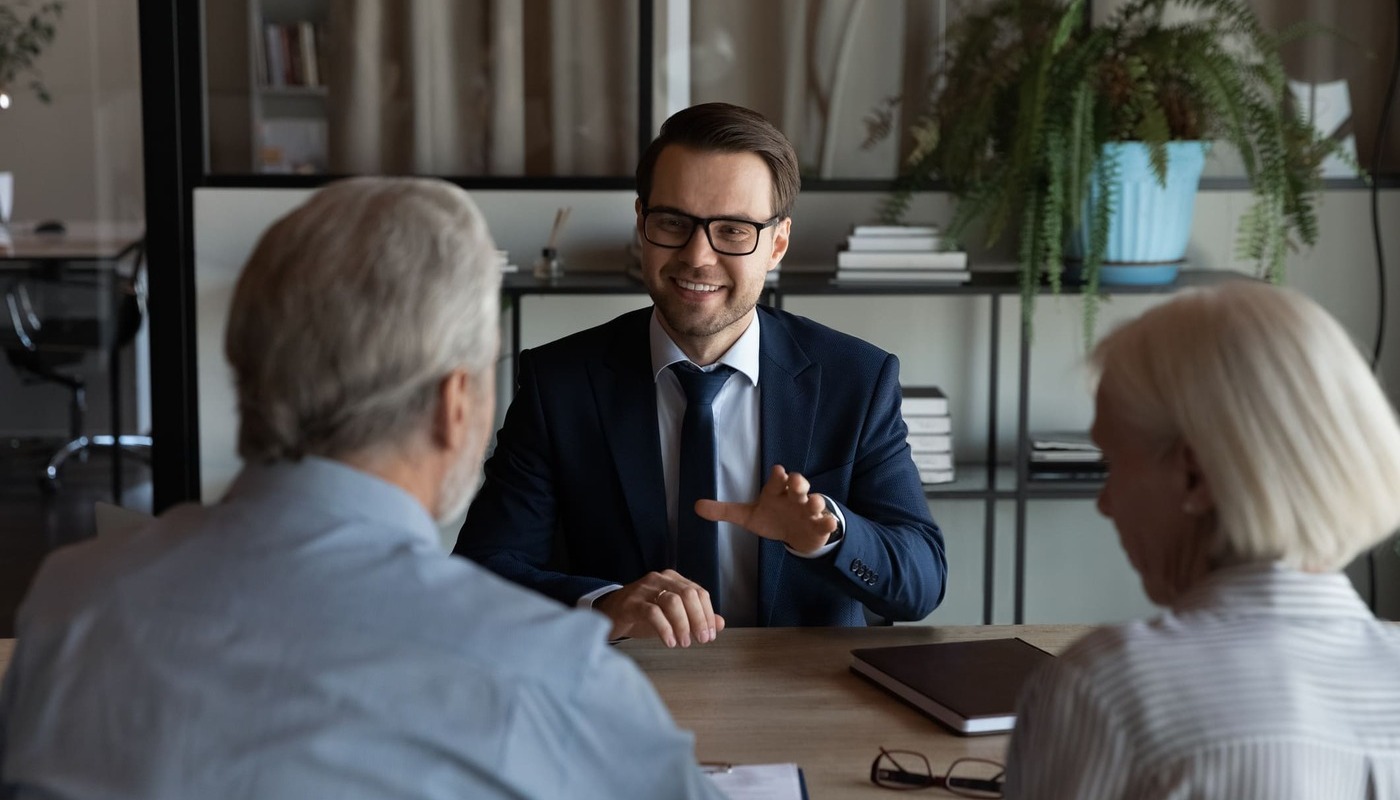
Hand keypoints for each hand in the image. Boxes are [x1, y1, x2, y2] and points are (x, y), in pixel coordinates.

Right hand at [593, 570, 724, 647]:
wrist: (609, 613)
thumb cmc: (644, 614)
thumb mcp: (673, 617)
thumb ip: (697, 618)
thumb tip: (721, 623)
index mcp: (673, 580)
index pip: (699, 592)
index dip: (707, 614)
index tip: (710, 635)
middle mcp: (660, 579)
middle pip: (689, 594)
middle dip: (699, 619)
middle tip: (702, 640)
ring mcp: (645, 589)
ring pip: (672, 602)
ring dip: (683, 625)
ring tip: (684, 643)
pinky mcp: (632, 602)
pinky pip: (653, 613)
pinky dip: (665, 629)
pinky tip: (669, 642)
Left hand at [696, 464, 837, 554]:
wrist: (796, 533)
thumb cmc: (772, 518)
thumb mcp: (747, 516)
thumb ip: (724, 511)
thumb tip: (695, 506)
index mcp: (776, 492)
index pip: (776, 481)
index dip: (777, 477)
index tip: (778, 471)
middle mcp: (794, 498)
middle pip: (797, 486)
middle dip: (797, 483)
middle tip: (794, 480)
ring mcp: (809, 511)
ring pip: (815, 502)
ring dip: (815, 501)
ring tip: (814, 502)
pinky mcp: (819, 525)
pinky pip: (826, 522)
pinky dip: (828, 522)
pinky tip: (828, 523)